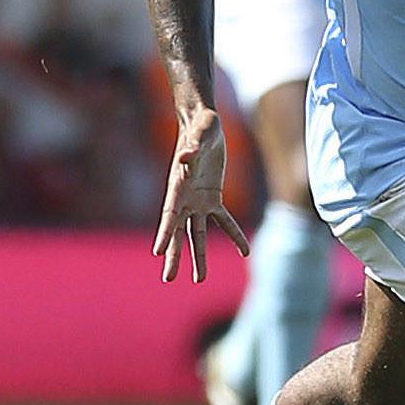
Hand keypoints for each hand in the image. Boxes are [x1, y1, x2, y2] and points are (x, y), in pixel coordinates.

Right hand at [153, 106, 249, 283]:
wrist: (205, 124)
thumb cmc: (200, 127)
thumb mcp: (199, 135)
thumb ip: (193, 147)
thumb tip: (186, 157)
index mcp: (178, 186)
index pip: (170, 215)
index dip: (165, 233)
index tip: (159, 253)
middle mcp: (185, 199)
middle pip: (178, 232)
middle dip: (175, 255)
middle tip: (169, 279)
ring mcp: (198, 201)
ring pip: (197, 234)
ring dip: (199, 256)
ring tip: (199, 278)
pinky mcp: (213, 198)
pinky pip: (223, 221)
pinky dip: (233, 235)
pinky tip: (245, 251)